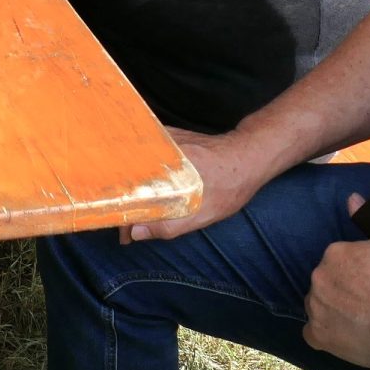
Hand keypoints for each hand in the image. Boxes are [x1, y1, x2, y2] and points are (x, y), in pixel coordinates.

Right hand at [123, 128, 277, 242]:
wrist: (248, 155)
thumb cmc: (230, 185)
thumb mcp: (203, 213)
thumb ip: (169, 224)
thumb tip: (136, 232)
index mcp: (163, 167)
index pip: (127, 188)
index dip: (121, 212)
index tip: (122, 231)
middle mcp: (157, 149)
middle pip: (126, 177)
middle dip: (122, 204)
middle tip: (127, 229)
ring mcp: (160, 140)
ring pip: (132, 166)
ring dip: (128, 189)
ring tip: (132, 216)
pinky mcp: (165, 137)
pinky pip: (142, 156)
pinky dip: (138, 175)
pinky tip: (141, 194)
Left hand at [302, 195, 369, 369]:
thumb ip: (367, 219)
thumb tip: (351, 197)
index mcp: (333, 253)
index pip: (338, 263)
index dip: (355, 275)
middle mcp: (317, 277)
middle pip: (325, 284)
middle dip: (340, 292)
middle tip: (367, 304)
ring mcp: (315, 307)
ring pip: (317, 307)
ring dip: (331, 312)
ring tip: (358, 322)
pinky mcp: (317, 335)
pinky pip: (313, 334)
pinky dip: (324, 335)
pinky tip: (342, 337)